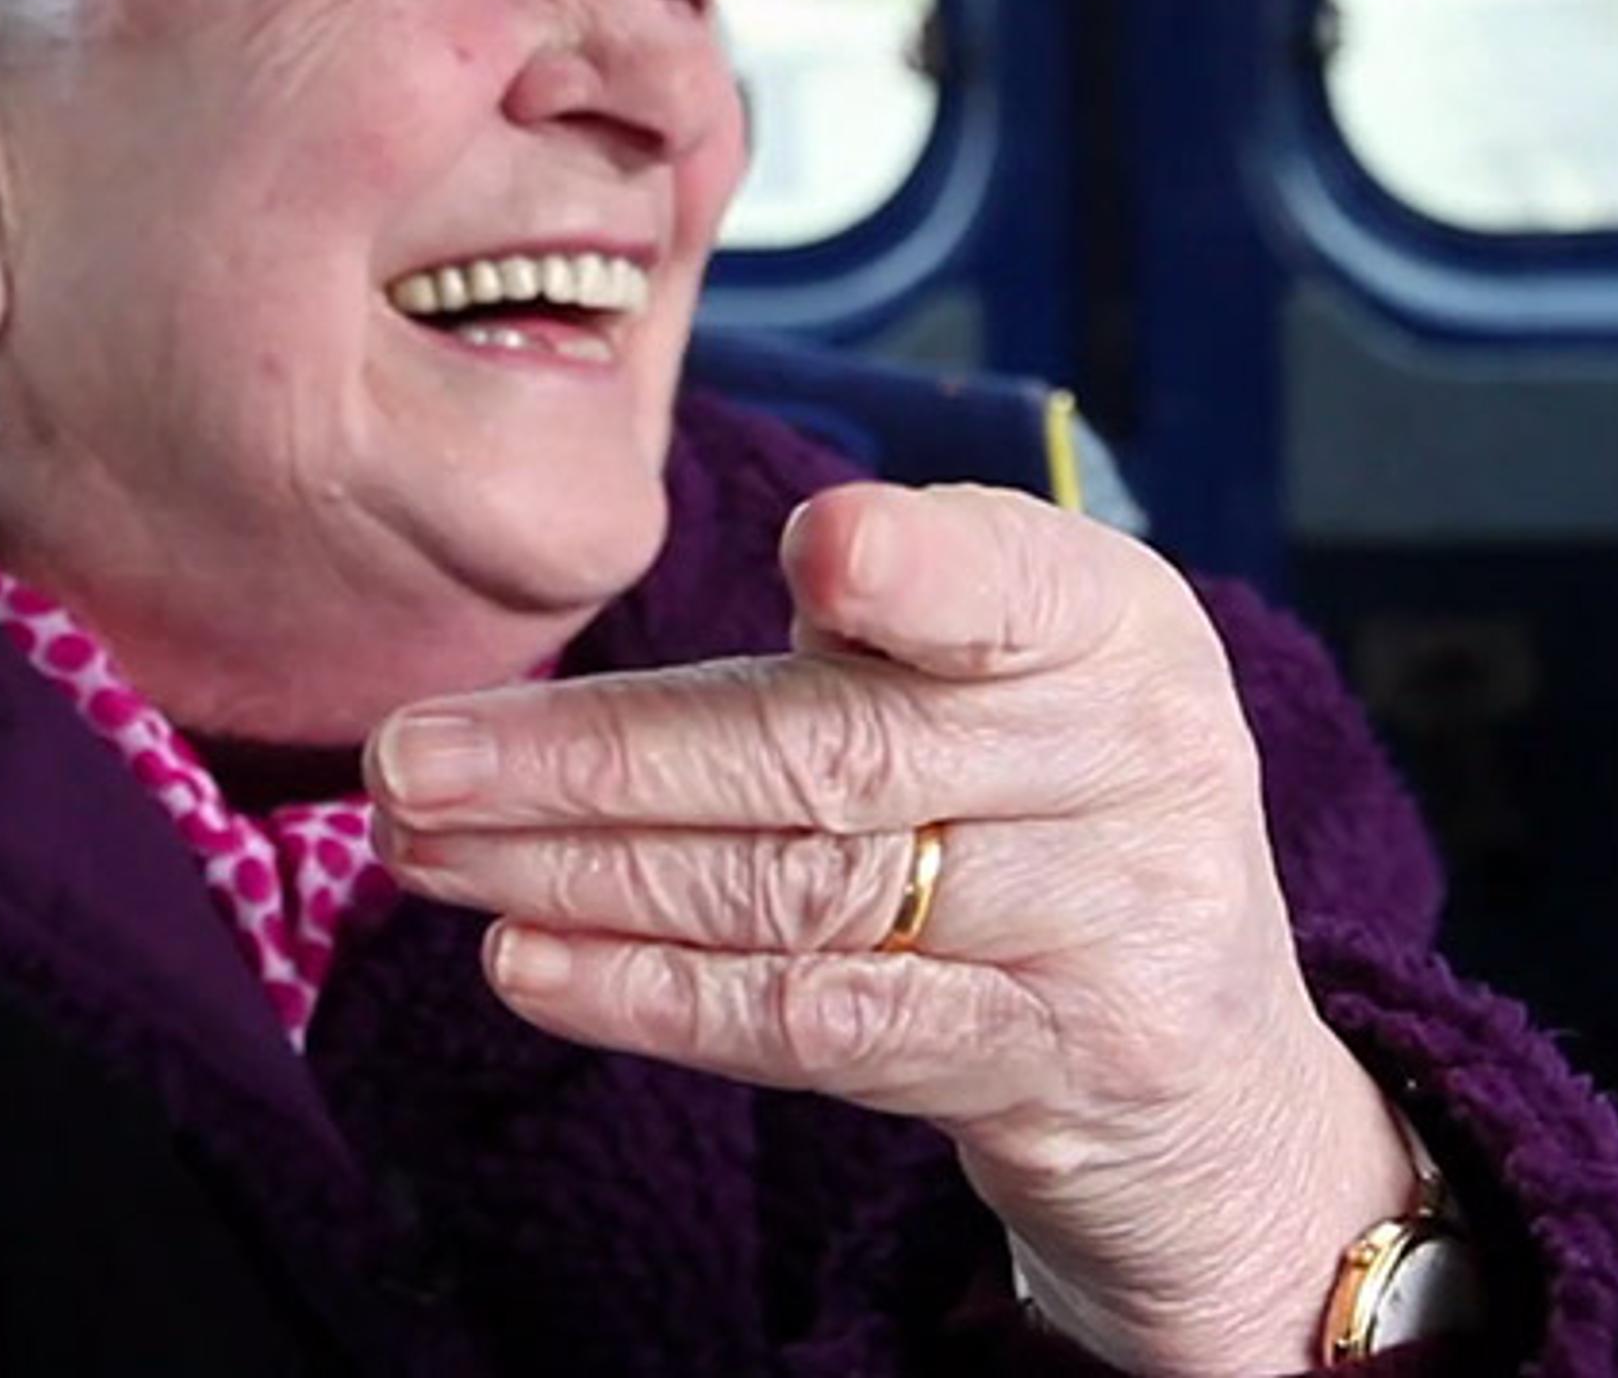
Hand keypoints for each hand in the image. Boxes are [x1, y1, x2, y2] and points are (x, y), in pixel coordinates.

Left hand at [365, 483, 1416, 1375]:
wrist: (1206, 1058)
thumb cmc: (1039, 804)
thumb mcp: (1003, 676)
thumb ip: (852, 633)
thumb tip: (577, 663)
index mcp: (1113, 621)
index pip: (1008, 586)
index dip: (918, 573)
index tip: (816, 549)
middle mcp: (1134, 763)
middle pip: (830, 754)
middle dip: (593, 758)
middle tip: (410, 755)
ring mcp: (1102, 928)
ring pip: (800, 890)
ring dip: (579, 872)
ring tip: (422, 848)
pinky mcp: (1048, 1067)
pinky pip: (825, 1025)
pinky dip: (659, 996)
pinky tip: (529, 963)